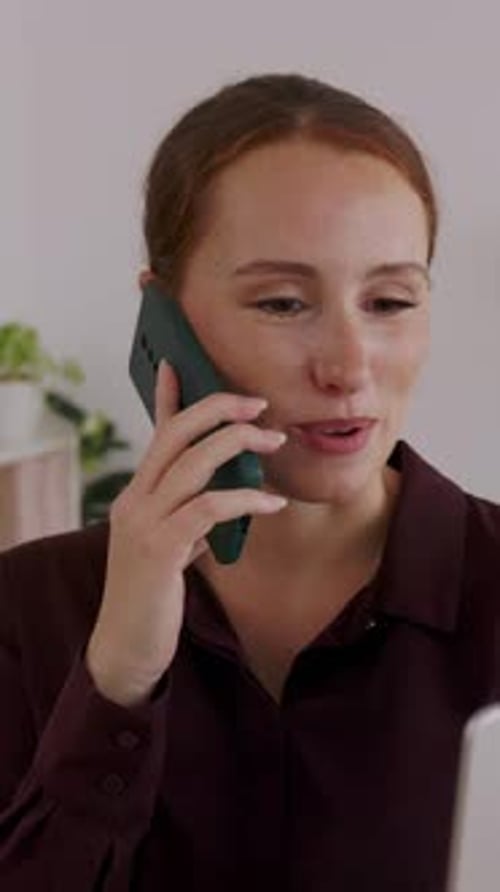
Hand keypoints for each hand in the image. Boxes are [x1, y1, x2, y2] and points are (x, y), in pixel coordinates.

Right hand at [85, 360, 286, 706]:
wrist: (127, 648)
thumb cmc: (152, 597)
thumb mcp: (171, 548)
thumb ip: (188, 520)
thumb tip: (218, 503)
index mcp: (138, 496)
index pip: (155, 435)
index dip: (166, 398)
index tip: (178, 364)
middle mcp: (135, 501)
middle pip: (174, 435)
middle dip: (217, 409)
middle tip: (258, 403)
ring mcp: (143, 523)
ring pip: (191, 462)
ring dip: (237, 443)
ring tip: (273, 440)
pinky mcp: (159, 549)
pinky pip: (207, 508)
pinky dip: (244, 499)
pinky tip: (272, 504)